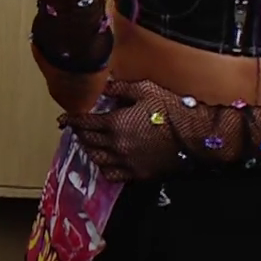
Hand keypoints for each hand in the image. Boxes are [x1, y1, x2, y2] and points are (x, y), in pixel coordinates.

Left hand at [70, 78, 260, 182]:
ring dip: (89, 150)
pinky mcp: (139, 174)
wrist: (198, 136)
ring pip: (97, 159)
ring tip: (89, 142)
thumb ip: (120, 89)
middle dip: (79, 133)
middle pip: (88, 141)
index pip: (84, 123)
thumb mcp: (146, 90)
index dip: (71, 120)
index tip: (62, 119)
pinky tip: (105, 160)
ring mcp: (127, 163)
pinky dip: (104, 167)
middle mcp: (116, 146)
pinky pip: (112, 175)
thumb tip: (102, 85)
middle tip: (76, 127)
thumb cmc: (173, 108)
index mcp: (115, 124)